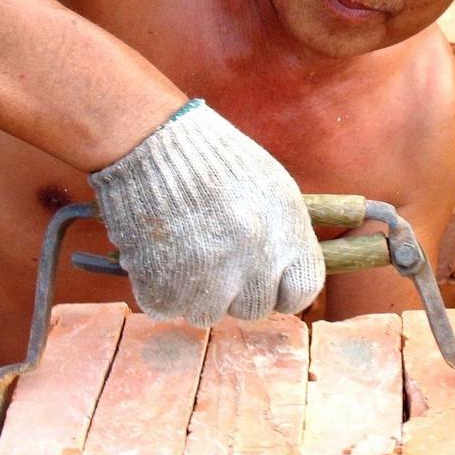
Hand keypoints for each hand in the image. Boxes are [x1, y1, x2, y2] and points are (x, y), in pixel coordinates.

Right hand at [88, 100, 325, 326]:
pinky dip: (157, 289)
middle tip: (211, 259)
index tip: (264, 282)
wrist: (151, 140)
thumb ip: (281, 233)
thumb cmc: (210, 155)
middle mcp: (257, 260)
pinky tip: (155, 253)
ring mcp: (213, 278)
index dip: (282, 290)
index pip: (303, 290)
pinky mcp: (167, 286)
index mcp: (287, 232)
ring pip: (208, 314)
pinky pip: (166, 308)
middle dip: (234, 291)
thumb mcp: (268, 184)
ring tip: (179, 251)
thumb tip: (282, 272)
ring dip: (193, 292)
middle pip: (254, 308)